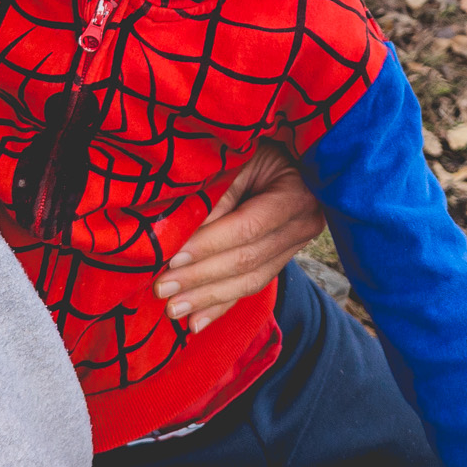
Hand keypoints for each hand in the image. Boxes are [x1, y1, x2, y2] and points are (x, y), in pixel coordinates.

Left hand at [156, 145, 325, 332]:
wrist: (288, 149)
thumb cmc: (257, 142)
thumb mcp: (240, 156)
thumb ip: (217, 194)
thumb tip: (182, 236)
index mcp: (296, 193)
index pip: (248, 228)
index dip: (210, 245)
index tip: (172, 257)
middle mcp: (304, 224)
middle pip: (249, 260)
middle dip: (202, 279)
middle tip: (162, 291)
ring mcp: (295, 244)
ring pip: (252, 280)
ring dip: (209, 299)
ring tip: (173, 311)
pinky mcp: (282, 256)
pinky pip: (252, 285)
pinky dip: (222, 305)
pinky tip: (195, 324)